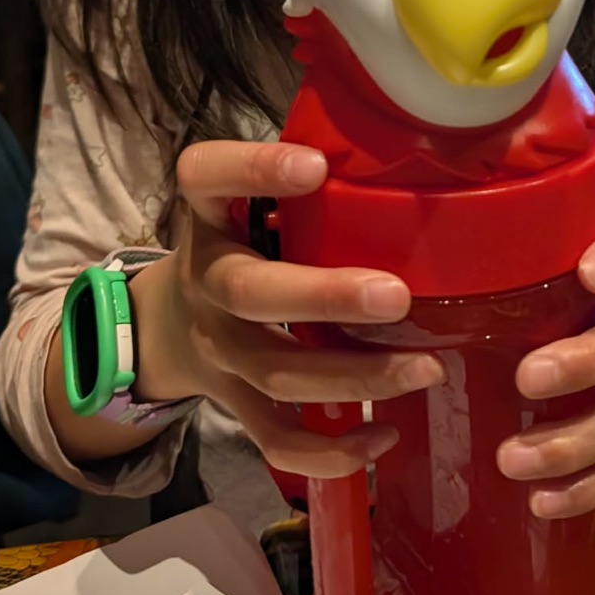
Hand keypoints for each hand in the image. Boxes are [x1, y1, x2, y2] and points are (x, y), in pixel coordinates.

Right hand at [129, 140, 444, 478]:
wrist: (167, 324)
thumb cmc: (240, 244)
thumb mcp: (246, 201)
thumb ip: (302, 178)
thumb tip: (409, 143)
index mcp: (208, 216)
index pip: (206, 177)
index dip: (253, 169)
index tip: (314, 166)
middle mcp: (206, 282)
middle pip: (251, 293)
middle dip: (325, 297)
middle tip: (397, 297)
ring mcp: (218, 351)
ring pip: (276, 373)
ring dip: (355, 376)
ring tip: (427, 368)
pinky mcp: (235, 404)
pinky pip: (276, 440)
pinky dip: (329, 451)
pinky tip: (385, 437)